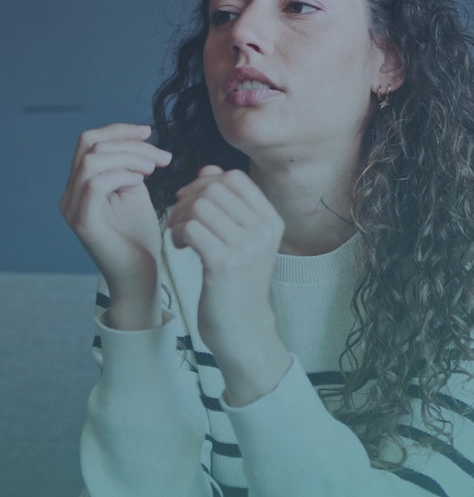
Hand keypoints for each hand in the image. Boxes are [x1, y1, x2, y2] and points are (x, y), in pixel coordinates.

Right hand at [59, 123, 171, 326]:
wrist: (141, 275)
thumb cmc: (141, 238)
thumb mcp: (136, 193)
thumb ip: (129, 168)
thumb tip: (138, 141)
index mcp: (81, 185)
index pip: (90, 142)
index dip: (119, 130)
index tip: (149, 131)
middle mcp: (70, 194)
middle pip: (89, 144)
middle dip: (130, 143)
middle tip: (162, 157)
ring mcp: (73, 208)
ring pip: (92, 161)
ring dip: (129, 158)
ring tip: (154, 170)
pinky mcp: (83, 222)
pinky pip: (96, 184)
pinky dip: (122, 175)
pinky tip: (142, 182)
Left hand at [166, 166, 284, 349]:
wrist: (242, 326)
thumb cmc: (237, 280)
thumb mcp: (243, 238)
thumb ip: (228, 203)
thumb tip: (208, 170)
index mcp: (271, 221)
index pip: (234, 178)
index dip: (206, 182)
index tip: (193, 201)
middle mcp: (264, 231)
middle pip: (214, 189)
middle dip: (188, 200)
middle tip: (181, 220)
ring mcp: (247, 248)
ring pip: (200, 207)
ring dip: (181, 218)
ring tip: (181, 235)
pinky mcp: (225, 265)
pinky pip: (192, 228)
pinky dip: (179, 233)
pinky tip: (181, 247)